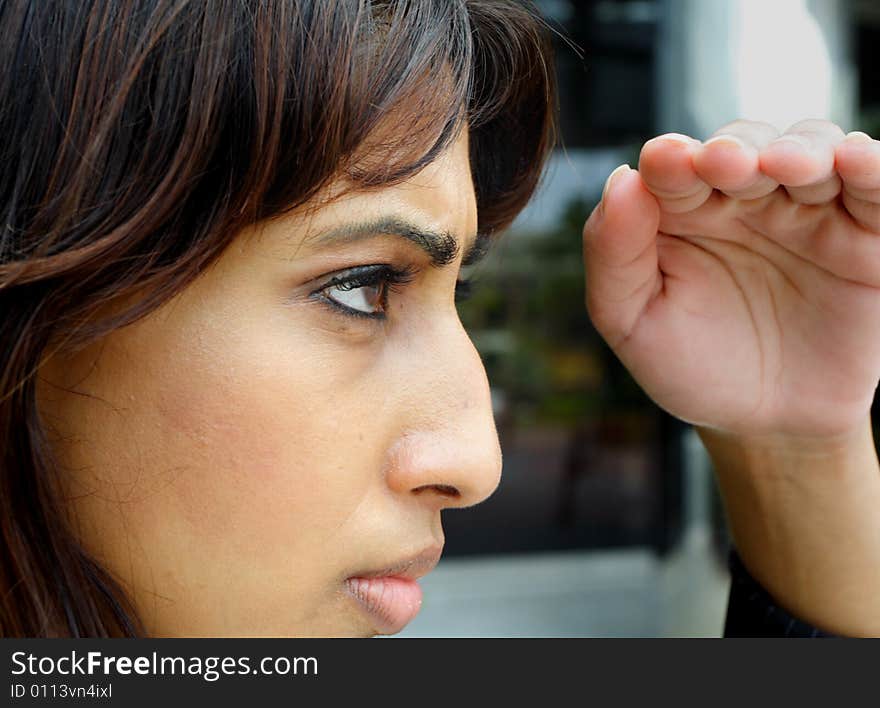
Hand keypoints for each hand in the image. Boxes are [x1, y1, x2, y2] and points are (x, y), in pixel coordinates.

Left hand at [583, 119, 879, 439]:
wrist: (762, 423)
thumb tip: (621, 179)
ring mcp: (805, 211)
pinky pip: (873, 190)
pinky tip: (855, 161)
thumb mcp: (632, 321)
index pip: (674, 167)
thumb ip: (614, 255)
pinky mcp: (863, 236)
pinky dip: (869, 167)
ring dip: (800, 149)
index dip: (670, 159)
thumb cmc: (689, 366)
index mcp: (680, 211)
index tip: (665, 161)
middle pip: (745, 144)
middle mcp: (742, 199)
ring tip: (787, 166)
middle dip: (736, 148)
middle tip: (724, 162)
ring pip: (810, 150)